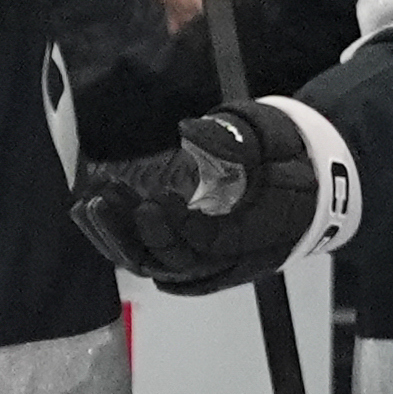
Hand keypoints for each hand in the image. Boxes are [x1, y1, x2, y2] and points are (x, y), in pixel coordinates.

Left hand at [68, 98, 352, 294]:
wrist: (304, 184)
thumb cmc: (286, 160)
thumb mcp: (272, 142)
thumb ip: (235, 140)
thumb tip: (190, 131)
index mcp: (255, 237)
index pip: (205, 247)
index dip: (177, 228)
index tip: (155, 197)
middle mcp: (226, 259)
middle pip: (169, 261)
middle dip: (132, 232)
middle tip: (103, 200)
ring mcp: (202, 259)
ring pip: (150, 261)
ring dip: (114, 234)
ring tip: (88, 202)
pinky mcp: (181, 250)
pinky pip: (143, 253)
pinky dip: (115, 235)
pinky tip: (89, 209)